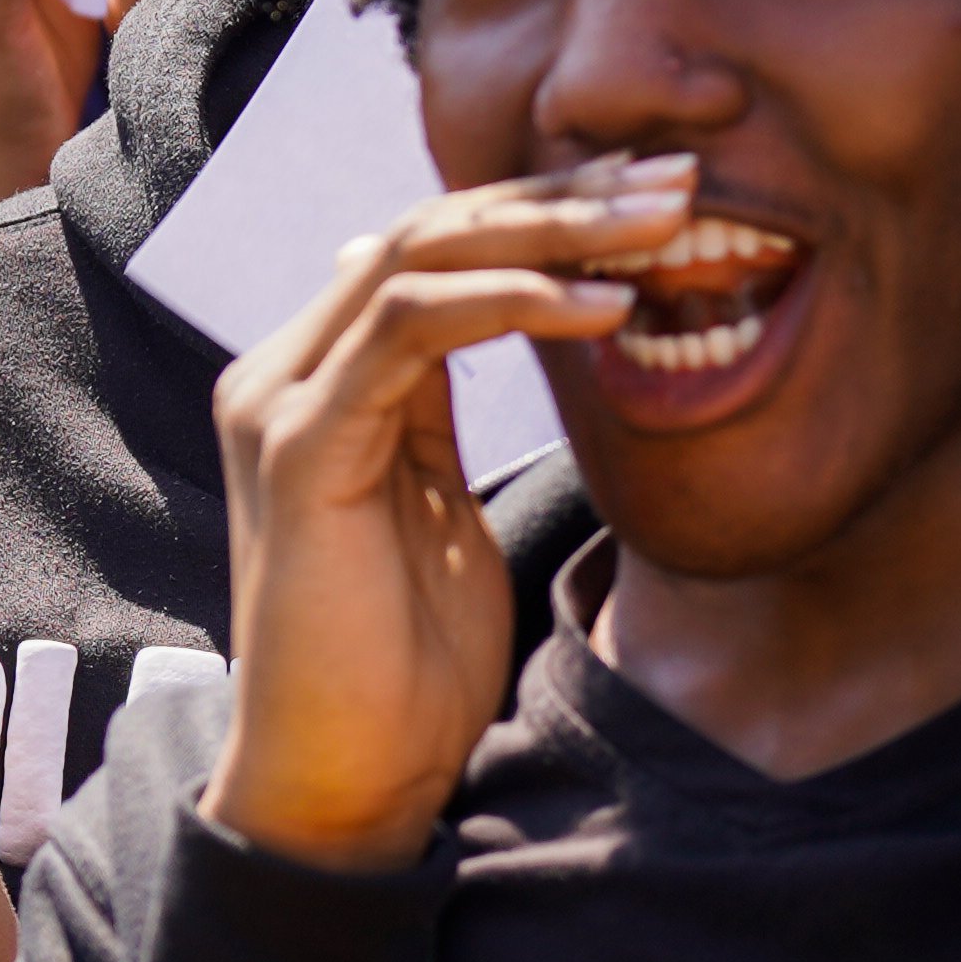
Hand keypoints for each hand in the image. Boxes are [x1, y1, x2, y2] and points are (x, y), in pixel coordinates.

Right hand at [206, 163, 694, 869]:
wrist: (347, 780)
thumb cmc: (405, 664)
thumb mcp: (441, 506)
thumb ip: (441, 413)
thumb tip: (479, 324)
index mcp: (323, 378)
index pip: (434, 244)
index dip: (545, 207)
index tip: (657, 197)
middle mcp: (288, 371)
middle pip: (427, 226)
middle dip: (561, 194)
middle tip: (677, 181)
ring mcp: (283, 403)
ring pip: (416, 252)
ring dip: (548, 227)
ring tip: (658, 227)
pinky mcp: (297, 449)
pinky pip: (407, 328)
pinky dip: (509, 299)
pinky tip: (600, 306)